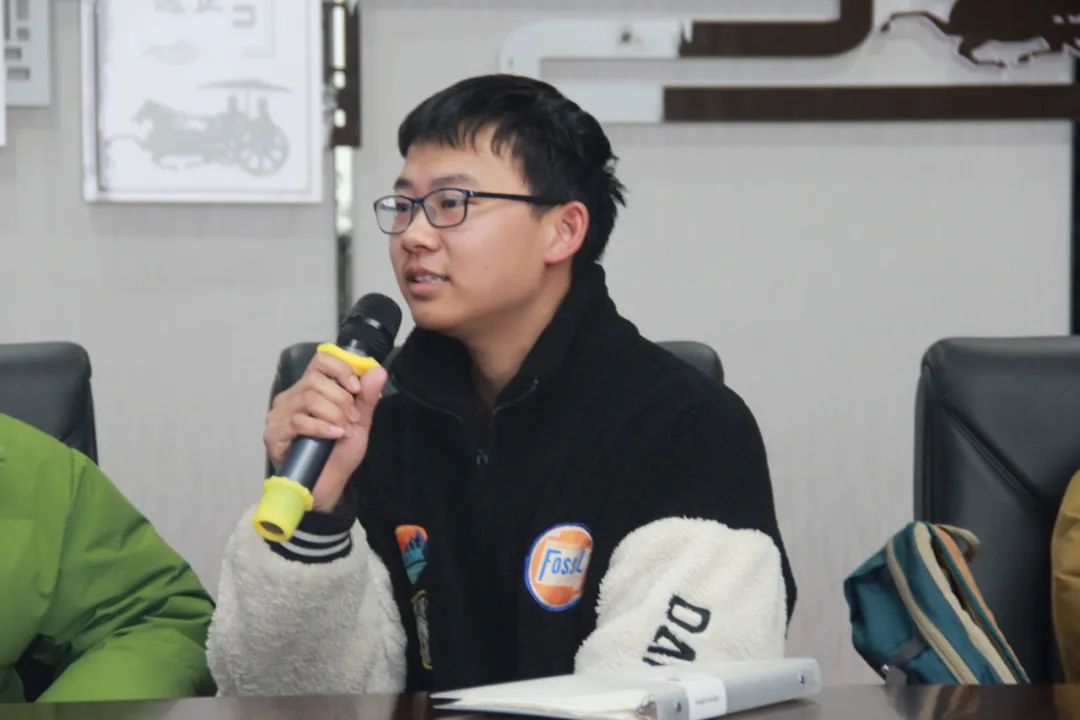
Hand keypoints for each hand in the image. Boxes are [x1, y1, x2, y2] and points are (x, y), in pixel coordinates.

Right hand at [263, 352, 387, 511]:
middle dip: (341, 399)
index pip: (320, 360)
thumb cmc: (339, 453)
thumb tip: (378, 370)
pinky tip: (334, 435)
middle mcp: (292, 397)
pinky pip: (297, 421)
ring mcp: (279, 415)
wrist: (327, 486)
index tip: (356, 388)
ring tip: (344, 429)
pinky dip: (321, 427)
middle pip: (314, 380)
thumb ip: (367, 397)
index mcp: (311, 389)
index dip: (340, 369)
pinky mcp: (274, 434)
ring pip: (307, 398)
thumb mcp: (359, 423)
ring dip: (333, 413)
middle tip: (353, 419)